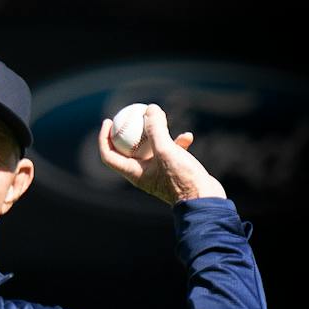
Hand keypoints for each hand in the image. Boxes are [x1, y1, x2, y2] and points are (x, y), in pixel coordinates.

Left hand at [99, 104, 225, 203]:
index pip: (109, 155)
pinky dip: (177, 143)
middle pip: (128, 149)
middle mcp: (143, 173)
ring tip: (163, 119)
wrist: (205, 199)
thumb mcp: (166, 151)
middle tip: (131, 114)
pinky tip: (188, 137)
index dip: (104, 137)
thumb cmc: (182, 178)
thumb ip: (156, 130)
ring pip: (152, 148)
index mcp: (133, 173)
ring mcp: (159, 171)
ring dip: (157, 133)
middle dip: (129, 131)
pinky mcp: (174, 170)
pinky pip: (171, 152)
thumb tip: (149, 109)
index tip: (109, 121)